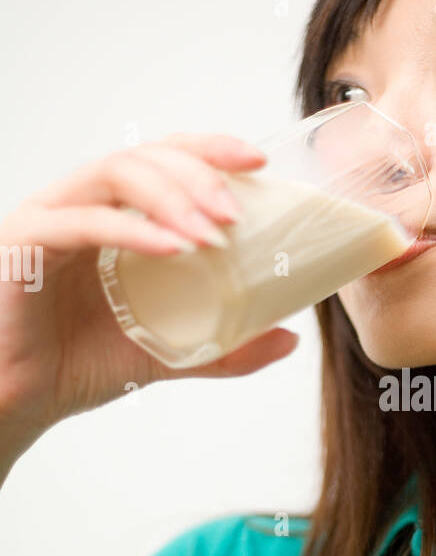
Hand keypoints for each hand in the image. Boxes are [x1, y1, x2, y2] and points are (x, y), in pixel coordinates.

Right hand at [0, 133, 299, 443]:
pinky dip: (132, 230)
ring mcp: (48, 218)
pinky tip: (174, 249)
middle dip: (198, 174)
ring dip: (172, 196)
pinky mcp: (22, 244)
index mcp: (112, 215)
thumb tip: (289, 337)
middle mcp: (79, 205)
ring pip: (113, 173)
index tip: (258, 164)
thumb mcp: (167, 352)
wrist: (18, 404)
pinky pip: (80, 221)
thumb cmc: (76, 364)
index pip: (163, 160)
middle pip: (143, 156)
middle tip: (238, 212)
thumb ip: (224, 346)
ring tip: (214, 232)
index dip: (209, 151)